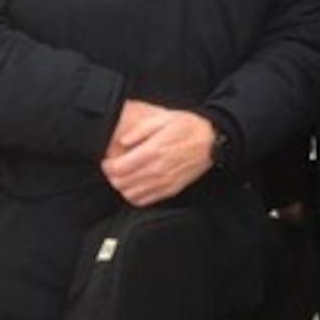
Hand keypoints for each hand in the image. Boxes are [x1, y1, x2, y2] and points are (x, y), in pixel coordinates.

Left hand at [100, 100, 215, 206]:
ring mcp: (164, 182)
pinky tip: (137, 185)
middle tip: (115, 168)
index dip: (107, 166)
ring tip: (126, 176)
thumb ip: (141, 129)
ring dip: (123, 186)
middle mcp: (156, 169)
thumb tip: (123, 141)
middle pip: (121, 183)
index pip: (118, 168)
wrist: (212, 140)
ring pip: (130, 194)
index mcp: (153, 151)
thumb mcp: (164, 118)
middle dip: (113, 176)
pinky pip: (144, 201)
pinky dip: (135, 196)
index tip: (108, 161)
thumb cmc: (188, 126)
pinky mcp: (170, 190)